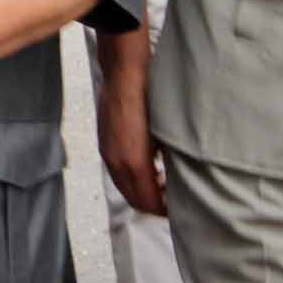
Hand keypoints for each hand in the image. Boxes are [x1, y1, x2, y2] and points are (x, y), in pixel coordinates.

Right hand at [98, 47, 165, 215]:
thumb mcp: (167, 131)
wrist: (124, 72)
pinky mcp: (104, 144)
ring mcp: (108, 153)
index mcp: (134, 162)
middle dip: (152, 205)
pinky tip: (147, 167)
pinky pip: (117, 173)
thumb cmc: (150, 96)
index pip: (147, 201)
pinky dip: (132, 179)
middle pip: (133, 199)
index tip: (178, 209)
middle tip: (172, 201)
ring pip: (124, 187)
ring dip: (141, 192)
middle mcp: (116, 161)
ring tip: (162, 184)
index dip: (163, 210)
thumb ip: (169, 160)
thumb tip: (176, 178)